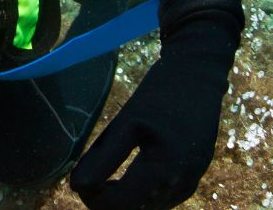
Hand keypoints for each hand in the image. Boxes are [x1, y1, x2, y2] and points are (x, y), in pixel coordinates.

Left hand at [70, 20, 236, 209]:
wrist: (198, 75)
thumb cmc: (160, 93)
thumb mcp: (126, 122)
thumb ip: (103, 157)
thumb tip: (75, 186)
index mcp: (166, 168)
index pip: (122, 203)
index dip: (94, 198)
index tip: (76, 183)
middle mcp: (182, 182)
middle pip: (135, 209)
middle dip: (106, 201)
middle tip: (83, 181)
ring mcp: (191, 181)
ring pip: (149, 208)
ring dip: (123, 200)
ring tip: (100, 179)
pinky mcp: (193, 176)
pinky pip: (162, 199)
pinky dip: (139, 195)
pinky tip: (123, 180)